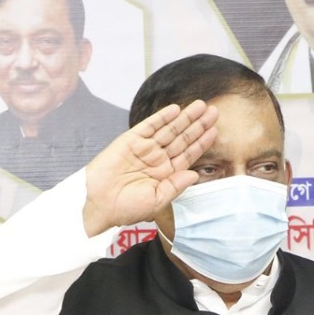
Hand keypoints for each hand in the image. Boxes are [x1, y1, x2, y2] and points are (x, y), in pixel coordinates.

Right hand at [80, 101, 219, 236]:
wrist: (98, 204)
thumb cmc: (125, 208)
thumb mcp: (157, 200)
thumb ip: (176, 186)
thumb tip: (195, 174)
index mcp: (166, 174)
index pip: (188, 155)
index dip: (201, 142)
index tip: (215, 131)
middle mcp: (157, 159)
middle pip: (182, 138)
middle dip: (198, 125)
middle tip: (214, 111)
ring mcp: (144, 148)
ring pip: (169, 130)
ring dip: (184, 118)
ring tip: (200, 106)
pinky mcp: (130, 140)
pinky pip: (149, 126)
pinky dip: (161, 117)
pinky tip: (175, 110)